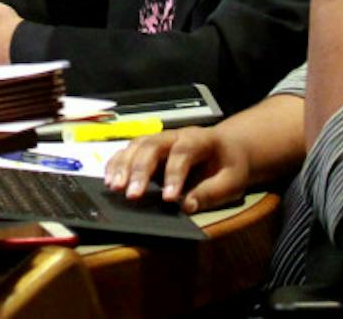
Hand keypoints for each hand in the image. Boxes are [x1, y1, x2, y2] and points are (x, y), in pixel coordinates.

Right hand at [103, 127, 250, 213]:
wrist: (227, 147)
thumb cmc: (229, 165)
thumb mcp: (232, 181)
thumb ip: (211, 192)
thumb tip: (187, 206)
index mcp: (199, 139)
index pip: (183, 153)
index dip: (174, 174)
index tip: (168, 199)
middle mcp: (174, 135)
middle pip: (152, 146)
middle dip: (140, 170)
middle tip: (132, 195)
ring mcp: (158, 139)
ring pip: (136, 145)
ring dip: (123, 166)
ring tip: (115, 187)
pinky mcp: (147, 147)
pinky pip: (127, 151)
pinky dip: (116, 164)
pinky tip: (110, 180)